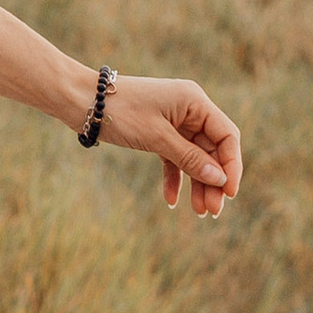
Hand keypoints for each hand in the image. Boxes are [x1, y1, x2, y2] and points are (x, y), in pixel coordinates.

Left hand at [97, 74, 242, 217]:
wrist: (80, 101)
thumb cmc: (120, 113)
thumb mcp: (157, 138)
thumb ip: (189, 158)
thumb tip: (219, 179)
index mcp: (195, 101)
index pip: (227, 136)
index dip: (232, 165)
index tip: (229, 193)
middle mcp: (188, 109)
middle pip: (211, 150)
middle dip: (213, 180)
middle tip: (213, 211)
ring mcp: (173, 120)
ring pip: (194, 156)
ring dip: (197, 183)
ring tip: (200, 212)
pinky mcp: (157, 131)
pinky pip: (173, 157)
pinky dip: (174, 177)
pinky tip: (172, 200)